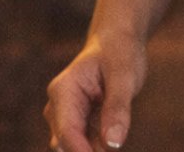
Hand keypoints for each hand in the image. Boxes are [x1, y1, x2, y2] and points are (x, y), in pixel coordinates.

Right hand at [46, 31, 146, 151]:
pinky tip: (114, 134)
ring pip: (74, 147)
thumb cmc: (118, 53)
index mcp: (63, 91)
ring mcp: (67, 116)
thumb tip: (113, 144)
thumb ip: (118, 108)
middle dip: (86, 151)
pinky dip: (100, 148)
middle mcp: (59, 106)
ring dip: (94, 150)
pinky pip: (87, 145)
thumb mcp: (124, 76)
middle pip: (66, 144)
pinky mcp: (79, 123)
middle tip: (112, 144)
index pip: (67, 132)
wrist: (116, 43)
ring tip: (114, 125)